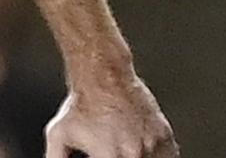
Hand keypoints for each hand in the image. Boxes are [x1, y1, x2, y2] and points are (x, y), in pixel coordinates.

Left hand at [45, 77, 177, 157]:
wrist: (103, 75)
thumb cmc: (79, 105)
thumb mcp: (58, 134)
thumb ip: (55, 157)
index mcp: (110, 157)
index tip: (104, 157)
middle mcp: (134, 153)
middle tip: (114, 152)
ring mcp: (152, 144)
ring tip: (128, 150)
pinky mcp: (164, 134)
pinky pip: (169, 156)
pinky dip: (159, 157)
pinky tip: (144, 153)